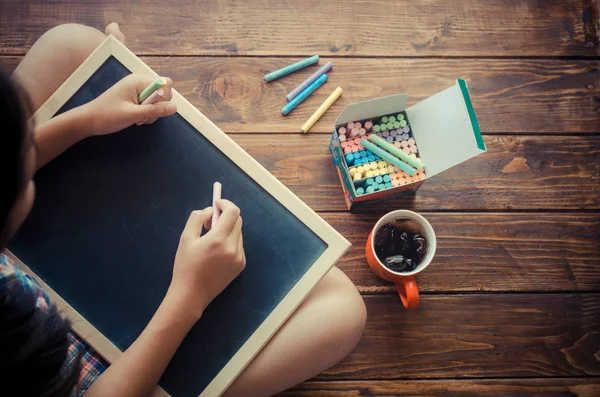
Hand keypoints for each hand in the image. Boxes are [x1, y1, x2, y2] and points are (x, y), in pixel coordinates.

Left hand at [87, 74, 176, 135]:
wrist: (88, 120)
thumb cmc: (108, 115)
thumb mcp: (133, 115)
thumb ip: (155, 111)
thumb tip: (175, 107)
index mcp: (138, 81)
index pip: (166, 83)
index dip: (165, 97)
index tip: (151, 107)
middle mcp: (139, 82)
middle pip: (163, 93)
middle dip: (158, 107)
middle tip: (142, 116)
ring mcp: (137, 90)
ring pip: (158, 101)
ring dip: (151, 113)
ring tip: (137, 119)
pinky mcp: (134, 98)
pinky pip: (150, 105)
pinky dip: (147, 114)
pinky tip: (136, 119)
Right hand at [167, 200, 245, 318]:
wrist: (191, 294)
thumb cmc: (186, 266)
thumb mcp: (186, 238)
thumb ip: (197, 218)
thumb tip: (210, 210)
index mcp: (218, 240)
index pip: (233, 212)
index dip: (225, 203)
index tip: (216, 203)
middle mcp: (233, 248)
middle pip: (238, 220)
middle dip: (225, 215)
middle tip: (210, 221)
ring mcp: (239, 258)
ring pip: (238, 233)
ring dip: (227, 229)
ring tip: (211, 238)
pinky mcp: (241, 265)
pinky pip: (239, 245)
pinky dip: (230, 241)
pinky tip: (216, 252)